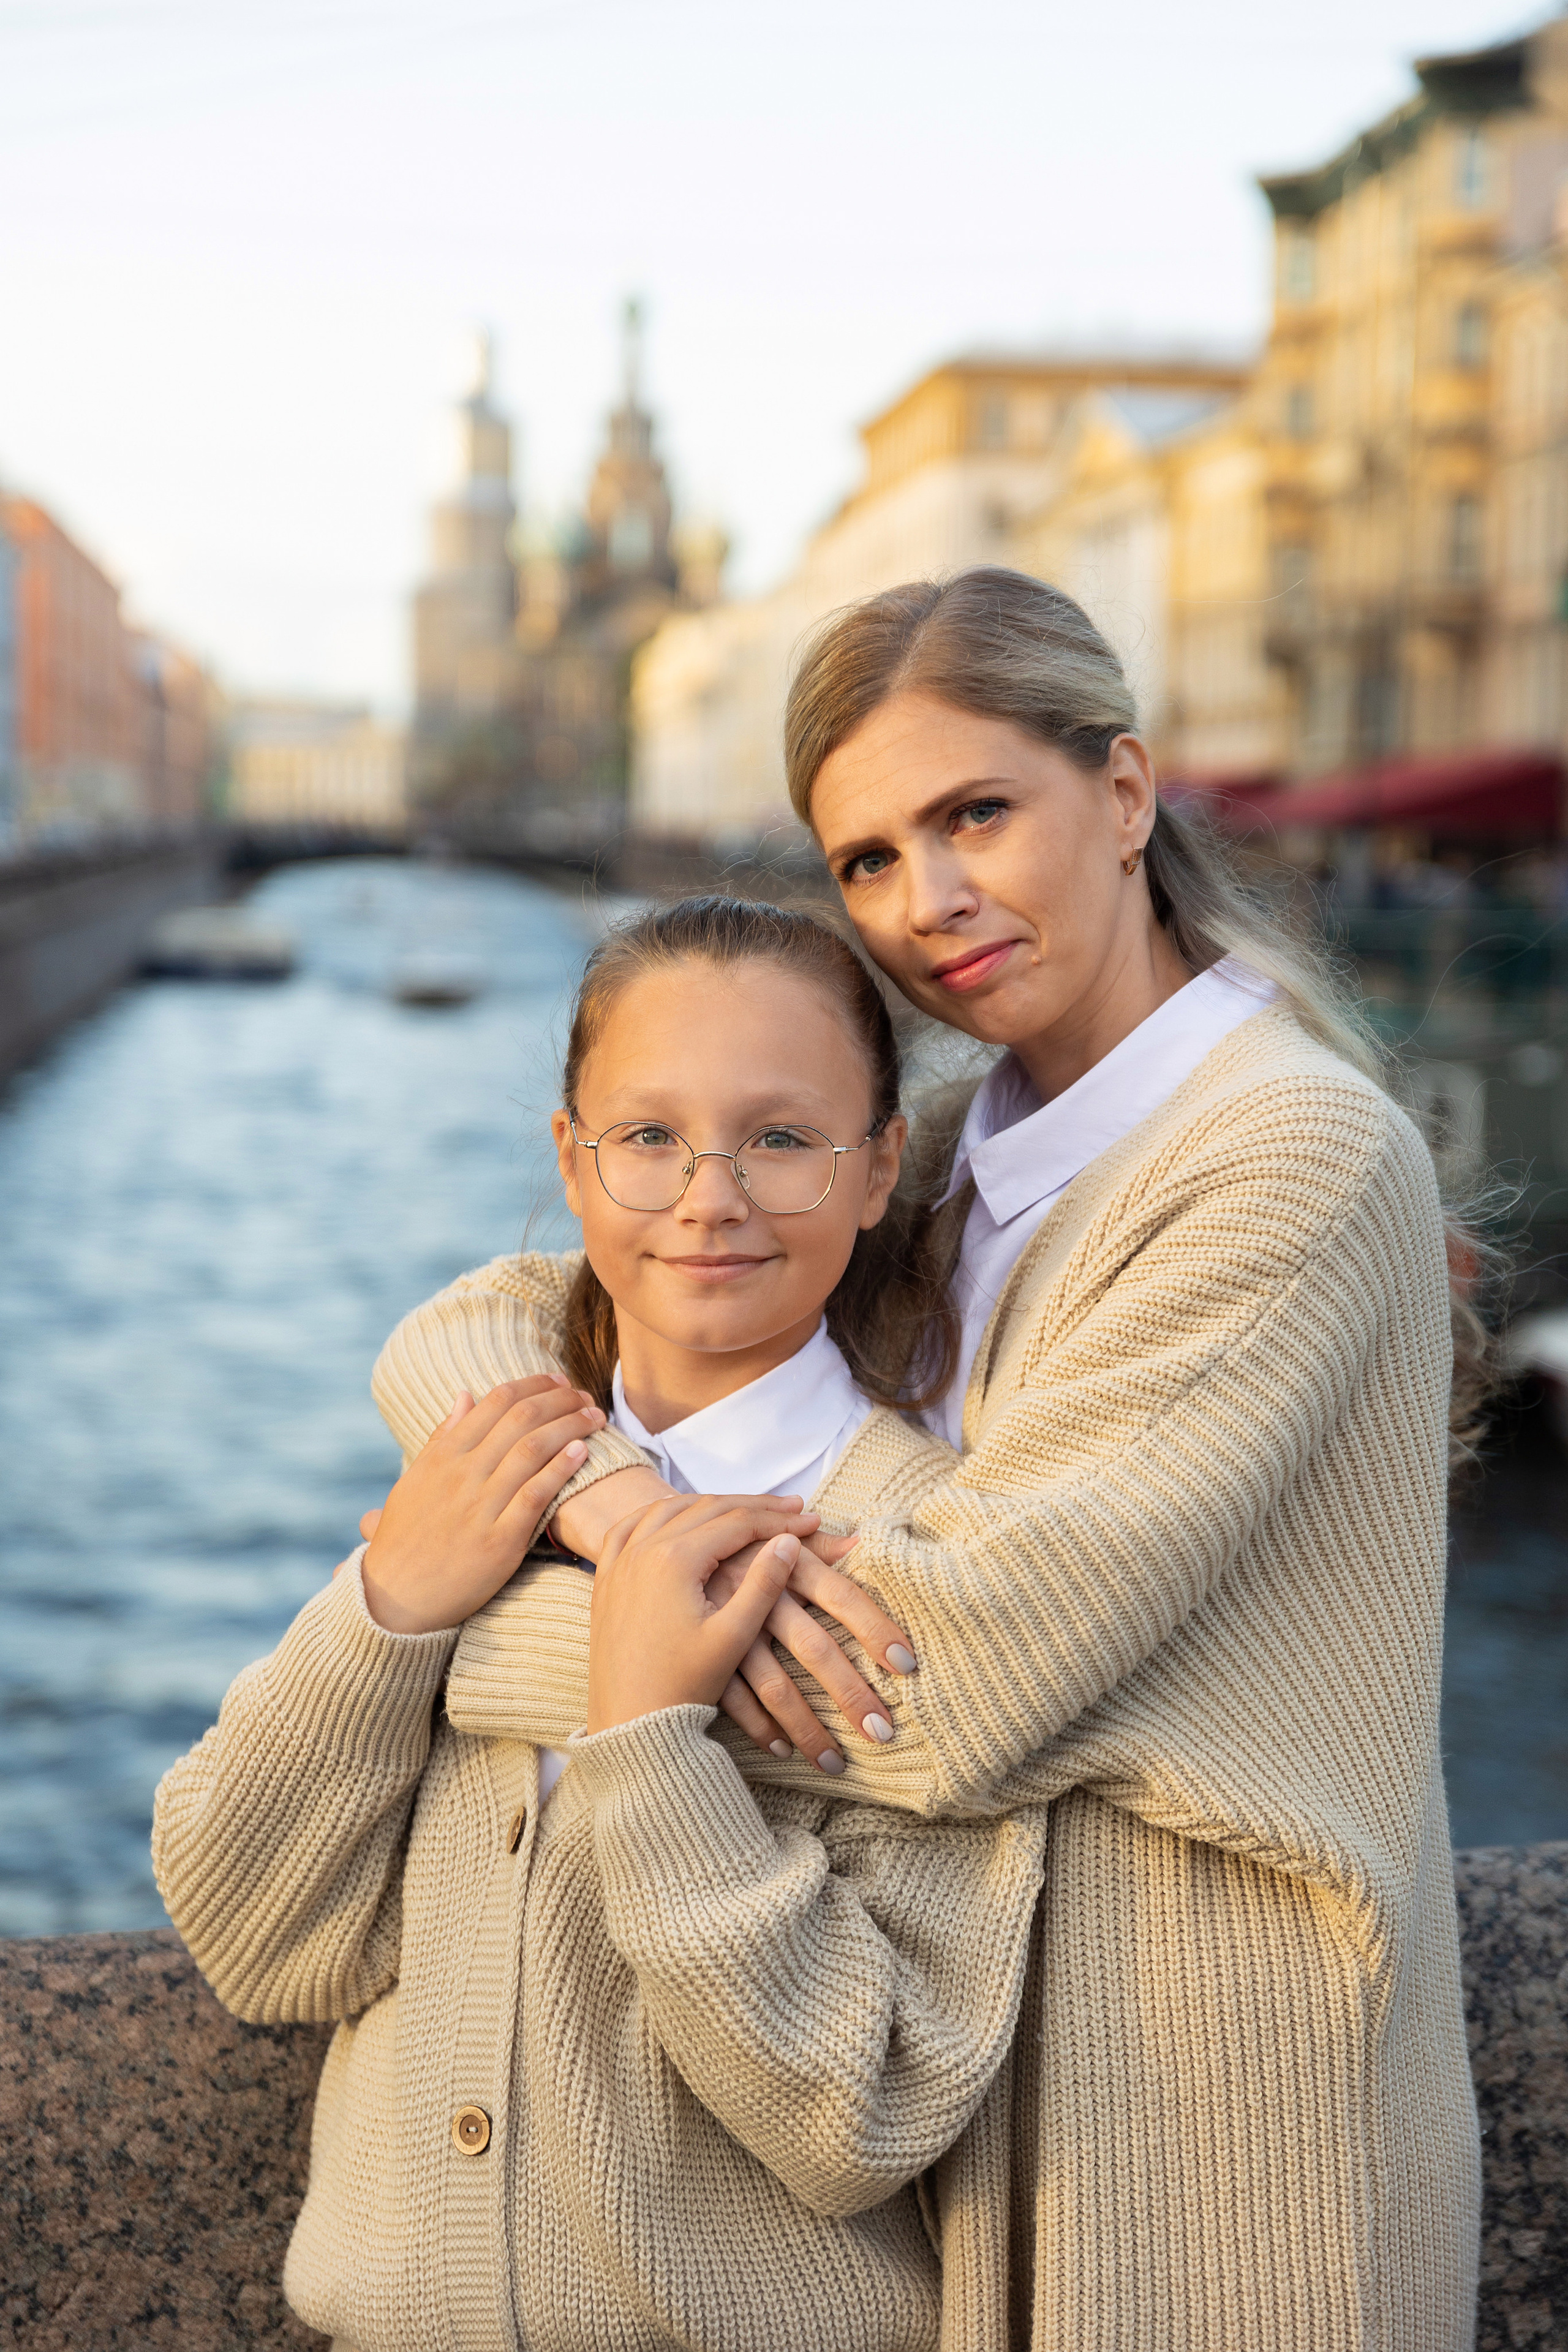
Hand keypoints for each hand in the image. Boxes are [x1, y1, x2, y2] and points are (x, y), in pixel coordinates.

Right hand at [361, 1375, 605, 1633]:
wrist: (396, 1598)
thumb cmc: (406, 1537)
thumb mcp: (414, 1481)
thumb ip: (442, 1438)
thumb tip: (465, 1395)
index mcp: (443, 1456)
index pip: (495, 1402)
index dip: (533, 1385)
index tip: (558, 1381)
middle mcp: (462, 1475)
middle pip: (520, 1419)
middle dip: (559, 1400)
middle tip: (584, 1396)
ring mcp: (481, 1507)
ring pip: (532, 1450)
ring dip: (569, 1426)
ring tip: (594, 1417)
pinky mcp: (499, 1541)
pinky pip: (535, 1495)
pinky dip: (560, 1469)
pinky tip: (581, 1452)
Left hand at [585, 1496, 807, 1732]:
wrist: (628, 1722)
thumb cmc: (682, 1686)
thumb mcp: (732, 1636)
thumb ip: (763, 1584)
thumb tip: (788, 1541)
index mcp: (675, 1559)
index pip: (738, 1523)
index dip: (779, 1520)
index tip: (813, 1520)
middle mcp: (643, 1549)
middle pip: (707, 1508)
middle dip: (753, 1506)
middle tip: (791, 1507)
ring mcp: (619, 1561)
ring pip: (669, 1509)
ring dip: (710, 1504)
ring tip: (745, 1508)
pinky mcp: (606, 1578)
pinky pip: (630, 1527)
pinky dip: (660, 1512)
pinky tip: (677, 1515)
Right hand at [715, 1535, 917, 1770]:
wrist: (661, 1557)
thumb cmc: (736, 1549)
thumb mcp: (773, 1537)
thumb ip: (819, 1544)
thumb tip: (863, 1544)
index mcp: (787, 1564)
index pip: (842, 1596)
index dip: (876, 1628)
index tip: (907, 1665)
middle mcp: (761, 1596)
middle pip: (814, 1648)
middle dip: (851, 1692)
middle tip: (884, 1731)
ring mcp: (729, 1630)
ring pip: (774, 1687)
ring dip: (808, 1728)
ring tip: (836, 1763)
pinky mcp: (704, 1656)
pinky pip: (734, 1701)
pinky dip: (758, 1728)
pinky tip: (782, 1751)